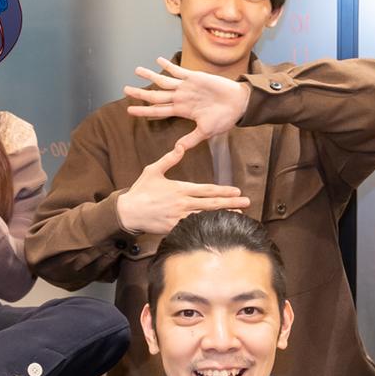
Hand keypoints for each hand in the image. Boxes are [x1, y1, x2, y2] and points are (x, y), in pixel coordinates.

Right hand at [114, 140, 251, 234]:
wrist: (128, 211)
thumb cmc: (140, 190)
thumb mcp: (153, 170)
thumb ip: (169, 159)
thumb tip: (181, 146)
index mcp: (180, 189)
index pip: (207, 190)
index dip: (223, 191)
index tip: (237, 191)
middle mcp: (182, 203)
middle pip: (211, 204)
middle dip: (231, 203)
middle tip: (246, 202)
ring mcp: (179, 217)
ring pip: (206, 217)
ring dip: (223, 216)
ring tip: (239, 216)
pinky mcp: (174, 228)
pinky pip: (194, 228)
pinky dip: (207, 228)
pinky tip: (218, 228)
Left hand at [124, 57, 250, 141]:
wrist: (238, 104)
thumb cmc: (224, 119)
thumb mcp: (206, 132)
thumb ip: (191, 139)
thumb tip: (177, 150)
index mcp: (182, 111)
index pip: (158, 111)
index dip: (144, 110)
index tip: (129, 110)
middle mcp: (181, 98)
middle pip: (156, 95)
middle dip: (140, 93)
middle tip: (125, 90)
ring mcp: (187, 87)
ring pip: (164, 81)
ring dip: (150, 76)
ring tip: (137, 70)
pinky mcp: (195, 77)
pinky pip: (179, 70)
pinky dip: (168, 66)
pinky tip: (158, 61)